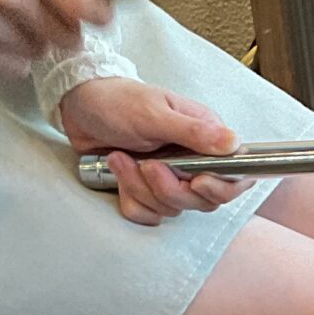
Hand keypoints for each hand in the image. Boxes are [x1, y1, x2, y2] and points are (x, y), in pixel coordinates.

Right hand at [0, 0, 110, 76]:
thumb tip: (95, 6)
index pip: (82, 4)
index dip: (97, 16)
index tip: (102, 20)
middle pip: (67, 36)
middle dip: (64, 32)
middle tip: (50, 21)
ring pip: (39, 53)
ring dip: (34, 44)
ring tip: (13, 23)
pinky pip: (13, 68)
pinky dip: (11, 59)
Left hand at [59, 78, 245, 226]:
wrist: (81, 106)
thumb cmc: (118, 101)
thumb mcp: (155, 113)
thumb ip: (194, 132)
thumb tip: (233, 143)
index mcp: (205, 138)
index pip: (232, 176)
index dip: (219, 187)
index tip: (196, 182)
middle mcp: (193, 161)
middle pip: (201, 200)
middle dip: (168, 188)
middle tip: (147, 164)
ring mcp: (171, 177)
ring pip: (170, 208)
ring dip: (140, 187)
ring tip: (122, 158)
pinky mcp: (147, 188)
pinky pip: (147, 213)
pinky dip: (129, 197)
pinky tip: (118, 169)